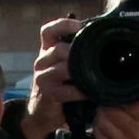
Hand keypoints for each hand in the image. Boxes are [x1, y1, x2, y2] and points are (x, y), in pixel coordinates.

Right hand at [22, 16, 84, 138]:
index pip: (48, 31)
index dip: (63, 25)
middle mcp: (41, 61)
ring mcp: (43, 78)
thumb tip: (98, 40)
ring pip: (63, 68)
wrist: (40, 113)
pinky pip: (67, 90)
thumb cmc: (58, 86)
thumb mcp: (63, 66)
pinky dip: (81, 91)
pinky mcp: (47, 94)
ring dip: (80, 72)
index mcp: (46, 51)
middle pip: (59, 49)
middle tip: (93, 58)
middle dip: (77, 53)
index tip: (80, 26)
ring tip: (94, 75)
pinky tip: (89, 93)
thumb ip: (74, 54)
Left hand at [93, 94, 138, 138]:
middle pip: (110, 110)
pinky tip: (102, 125)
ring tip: (104, 111)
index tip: (117, 90)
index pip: (125, 99)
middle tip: (108, 99)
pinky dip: (98, 130)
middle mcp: (136, 131)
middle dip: (107, 102)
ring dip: (100, 114)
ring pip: (102, 124)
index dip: (118, 93)